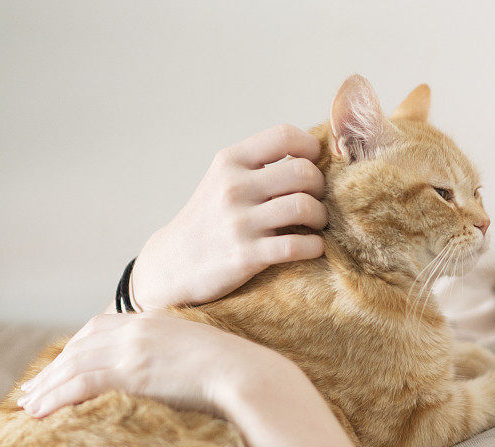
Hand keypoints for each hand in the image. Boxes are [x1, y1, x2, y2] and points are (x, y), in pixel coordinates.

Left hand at [16, 311, 292, 419]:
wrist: (251, 377)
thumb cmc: (238, 375)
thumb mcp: (203, 356)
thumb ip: (179, 358)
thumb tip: (172, 379)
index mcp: (156, 321)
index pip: (101, 328)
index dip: (76, 348)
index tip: (62, 365)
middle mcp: (140, 327)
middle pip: (81, 344)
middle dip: (54, 368)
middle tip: (33, 389)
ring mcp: (134, 347)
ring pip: (75, 363)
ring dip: (48, 385)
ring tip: (30, 405)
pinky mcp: (132, 369)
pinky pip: (82, 382)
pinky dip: (57, 397)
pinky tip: (42, 412)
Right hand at [131, 124, 327, 309]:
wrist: (174, 263)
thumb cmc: (209, 220)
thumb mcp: (222, 181)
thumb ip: (257, 166)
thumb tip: (310, 157)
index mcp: (230, 162)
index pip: (283, 136)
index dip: (310, 147)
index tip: (314, 163)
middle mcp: (234, 187)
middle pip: (303, 172)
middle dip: (321, 187)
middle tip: (318, 200)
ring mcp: (239, 222)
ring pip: (303, 207)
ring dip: (321, 217)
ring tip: (316, 224)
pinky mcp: (246, 256)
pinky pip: (296, 246)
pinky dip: (314, 246)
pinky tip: (313, 247)